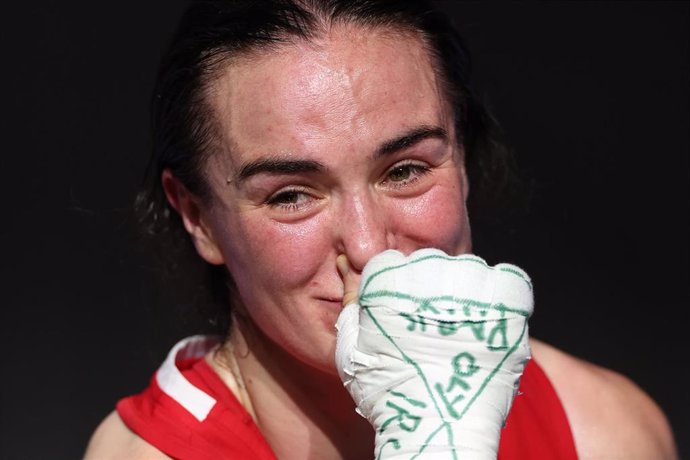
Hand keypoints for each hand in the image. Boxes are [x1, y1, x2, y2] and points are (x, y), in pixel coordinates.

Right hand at [335, 249, 532, 459]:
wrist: (437, 430)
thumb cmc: (388, 394)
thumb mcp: (353, 349)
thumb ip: (350, 304)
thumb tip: (344, 265)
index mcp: (388, 282)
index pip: (393, 264)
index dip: (398, 289)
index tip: (405, 315)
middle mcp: (430, 276)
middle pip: (431, 264)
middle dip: (432, 290)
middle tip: (435, 328)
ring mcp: (471, 289)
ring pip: (470, 270)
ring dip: (468, 292)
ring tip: (463, 329)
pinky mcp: (506, 306)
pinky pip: (511, 282)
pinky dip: (504, 296)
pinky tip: (491, 321)